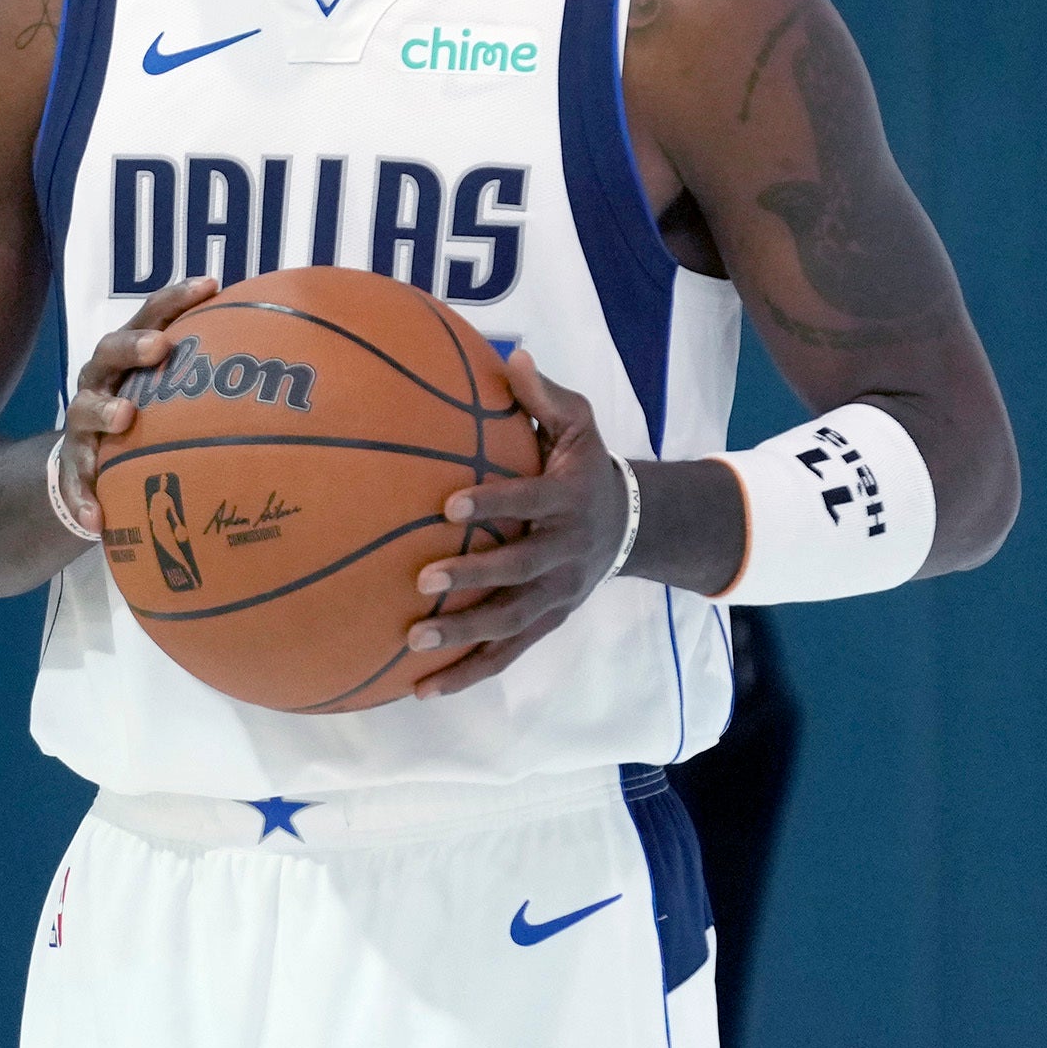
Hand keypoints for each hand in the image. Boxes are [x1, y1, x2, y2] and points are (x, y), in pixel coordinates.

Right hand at [52, 277, 216, 533]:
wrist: (86, 466)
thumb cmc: (145, 416)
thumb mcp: (171, 391)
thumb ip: (211, 375)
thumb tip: (289, 356)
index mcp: (128, 356)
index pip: (151, 315)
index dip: (175, 299)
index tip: (210, 285)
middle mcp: (101, 381)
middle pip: (110, 351)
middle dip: (134, 345)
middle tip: (161, 347)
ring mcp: (82, 423)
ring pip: (85, 411)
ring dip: (105, 412)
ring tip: (125, 418)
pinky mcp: (73, 466)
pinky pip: (74, 483)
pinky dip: (85, 498)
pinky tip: (98, 518)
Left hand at [406, 349, 631, 698]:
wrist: (633, 525)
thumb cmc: (587, 466)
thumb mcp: (580, 424)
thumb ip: (544, 396)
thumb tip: (511, 357)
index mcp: (566, 501)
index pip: (530, 503)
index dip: (495, 504)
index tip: (450, 505)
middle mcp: (564, 554)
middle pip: (519, 571)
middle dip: (474, 577)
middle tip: (424, 579)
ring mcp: (556, 596)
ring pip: (510, 623)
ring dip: (463, 637)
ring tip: (413, 643)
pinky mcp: (547, 624)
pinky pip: (506, 655)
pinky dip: (467, 675)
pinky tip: (421, 690)